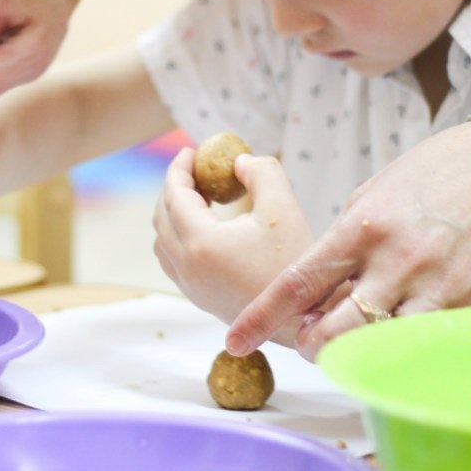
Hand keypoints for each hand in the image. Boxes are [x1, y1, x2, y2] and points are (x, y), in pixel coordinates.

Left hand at [153, 148, 313, 342]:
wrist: (308, 319)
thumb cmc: (296, 263)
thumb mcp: (283, 206)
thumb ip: (261, 172)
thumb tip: (238, 162)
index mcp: (201, 243)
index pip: (174, 196)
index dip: (178, 169)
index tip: (191, 151)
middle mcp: (188, 268)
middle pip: (162, 218)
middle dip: (174, 189)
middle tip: (198, 171)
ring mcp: (192, 288)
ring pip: (163, 242)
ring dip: (174, 215)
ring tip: (202, 197)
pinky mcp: (201, 300)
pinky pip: (174, 262)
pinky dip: (179, 237)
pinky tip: (208, 228)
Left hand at [226, 120, 470, 361]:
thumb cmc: (432, 175)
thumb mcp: (371, 195)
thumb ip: (341, 243)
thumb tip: (314, 285)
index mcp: (360, 227)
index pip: (298, 282)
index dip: (261, 316)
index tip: (235, 339)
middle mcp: (393, 261)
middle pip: (332, 329)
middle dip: (308, 344)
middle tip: (304, 340)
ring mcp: (433, 286)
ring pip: (376, 346)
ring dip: (353, 353)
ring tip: (346, 344)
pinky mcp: (467, 304)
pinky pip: (421, 342)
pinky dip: (399, 347)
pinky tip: (394, 336)